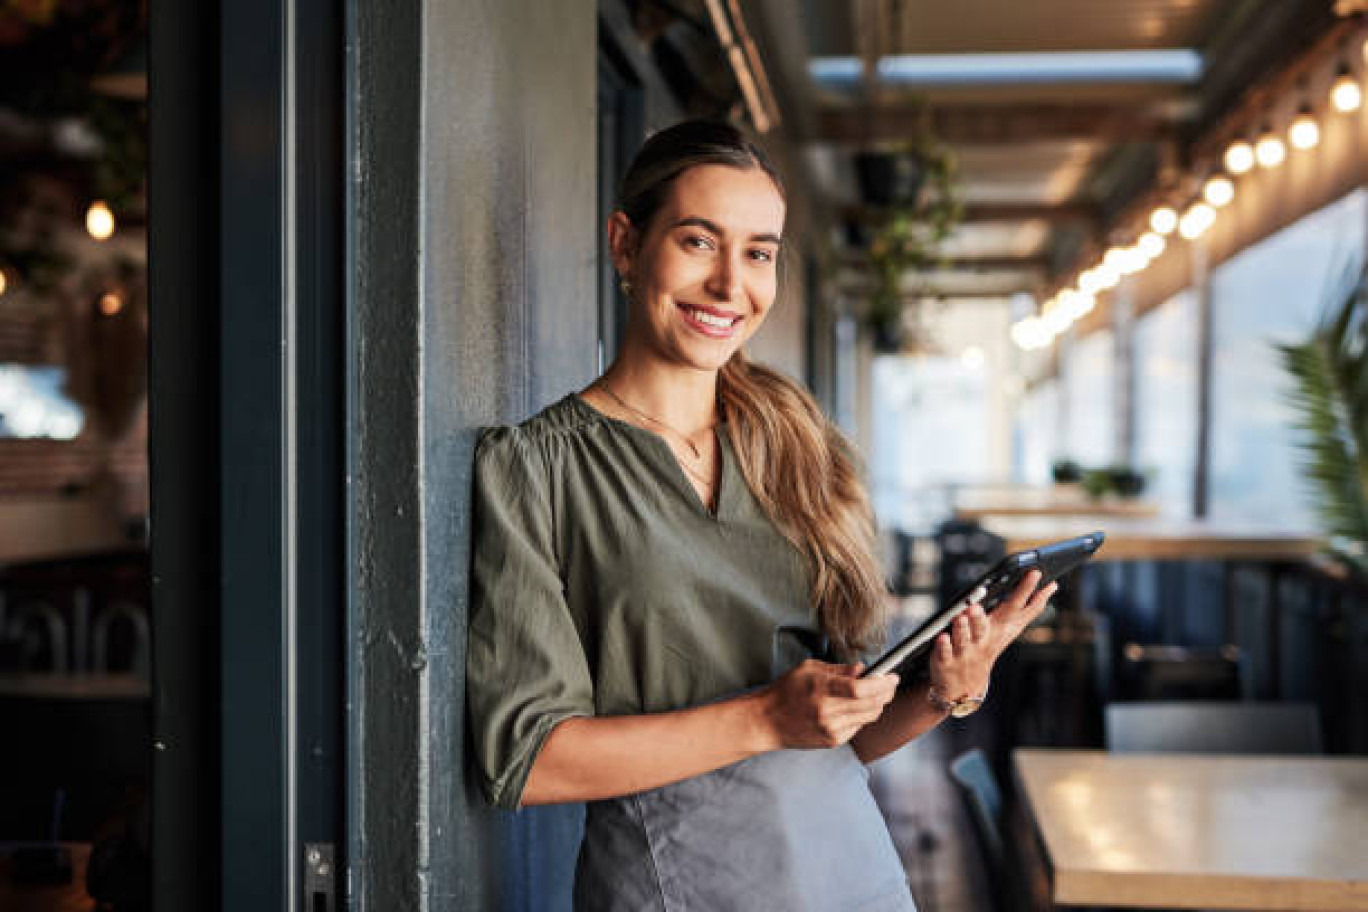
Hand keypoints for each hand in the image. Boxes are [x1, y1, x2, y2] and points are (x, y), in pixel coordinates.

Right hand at [759, 659, 898, 749]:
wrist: (767, 721)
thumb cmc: (785, 691)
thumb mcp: (809, 669)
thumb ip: (839, 670)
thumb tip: (863, 669)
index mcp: (821, 689)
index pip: (861, 688)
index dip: (882, 682)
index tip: (891, 676)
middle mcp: (828, 712)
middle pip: (872, 704)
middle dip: (886, 692)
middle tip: (889, 683)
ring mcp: (832, 729)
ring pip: (870, 716)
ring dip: (877, 703)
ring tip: (872, 693)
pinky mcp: (833, 741)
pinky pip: (859, 726)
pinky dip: (862, 715)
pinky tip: (853, 707)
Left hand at [930, 569, 1056, 702]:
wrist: (964, 688)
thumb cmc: (987, 647)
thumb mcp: (1008, 630)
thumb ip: (1027, 609)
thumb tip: (1052, 586)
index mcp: (1001, 629)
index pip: (1019, 609)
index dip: (1029, 591)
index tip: (1035, 573)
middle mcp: (985, 640)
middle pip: (988, 624)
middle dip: (985, 614)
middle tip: (982, 602)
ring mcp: (965, 652)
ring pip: (964, 638)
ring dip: (963, 628)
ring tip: (962, 615)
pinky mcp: (946, 661)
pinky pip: (944, 652)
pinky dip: (944, 645)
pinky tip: (943, 636)